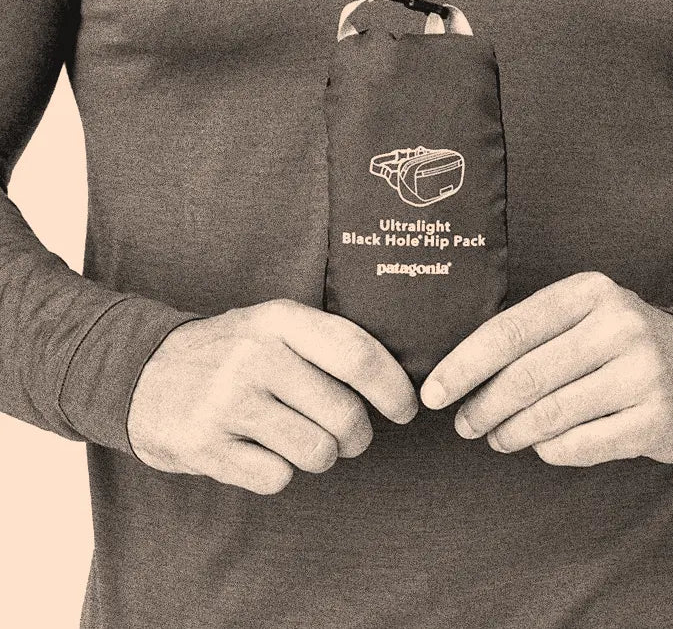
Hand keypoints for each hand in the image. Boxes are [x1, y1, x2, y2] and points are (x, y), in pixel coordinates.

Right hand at [127, 299, 417, 493]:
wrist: (141, 371)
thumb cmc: (230, 351)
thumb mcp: (273, 325)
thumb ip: (327, 341)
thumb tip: (397, 382)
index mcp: (280, 319)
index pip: (357, 354)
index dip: (393, 389)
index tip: (405, 409)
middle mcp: (255, 355)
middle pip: (345, 415)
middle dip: (359, 437)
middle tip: (350, 437)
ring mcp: (227, 401)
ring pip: (317, 452)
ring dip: (321, 456)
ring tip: (300, 440)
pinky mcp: (204, 444)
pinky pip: (277, 478)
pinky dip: (279, 473)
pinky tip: (259, 450)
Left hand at [419, 271, 672, 465]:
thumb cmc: (620, 342)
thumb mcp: (582, 316)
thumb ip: (530, 332)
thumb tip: (461, 373)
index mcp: (588, 292)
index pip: (509, 330)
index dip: (464, 365)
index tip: (434, 392)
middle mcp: (617, 326)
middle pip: (525, 376)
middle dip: (482, 406)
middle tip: (463, 425)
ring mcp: (641, 372)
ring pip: (549, 414)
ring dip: (511, 432)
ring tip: (494, 438)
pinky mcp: (656, 418)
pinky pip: (581, 444)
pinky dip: (550, 449)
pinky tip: (540, 446)